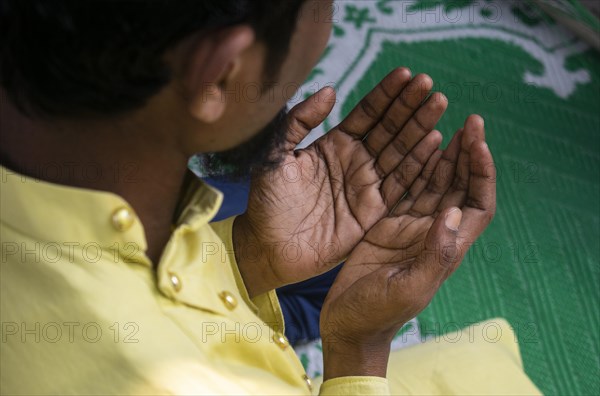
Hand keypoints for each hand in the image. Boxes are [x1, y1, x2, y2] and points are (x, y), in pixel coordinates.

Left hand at [234, 69, 448, 296]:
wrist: (268, 247)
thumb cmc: (267, 202)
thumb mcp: (276, 157)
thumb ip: (298, 123)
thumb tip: (329, 90)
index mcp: (334, 144)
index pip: (367, 113)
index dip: (386, 94)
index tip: (407, 74)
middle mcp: (356, 161)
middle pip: (389, 128)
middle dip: (409, 106)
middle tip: (429, 85)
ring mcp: (367, 185)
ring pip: (400, 151)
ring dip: (420, 128)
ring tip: (438, 104)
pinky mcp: (374, 211)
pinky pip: (401, 184)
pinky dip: (418, 164)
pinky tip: (435, 141)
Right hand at [319, 115, 495, 379]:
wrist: (348, 324)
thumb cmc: (378, 313)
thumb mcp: (410, 287)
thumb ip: (435, 253)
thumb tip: (455, 211)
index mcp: (445, 247)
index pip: (476, 203)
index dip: (482, 173)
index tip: (478, 142)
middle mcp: (432, 232)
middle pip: (459, 186)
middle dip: (467, 154)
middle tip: (469, 120)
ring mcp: (410, 227)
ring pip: (433, 182)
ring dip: (443, 154)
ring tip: (447, 123)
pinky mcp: (386, 223)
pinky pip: (404, 187)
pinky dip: (412, 166)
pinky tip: (414, 145)